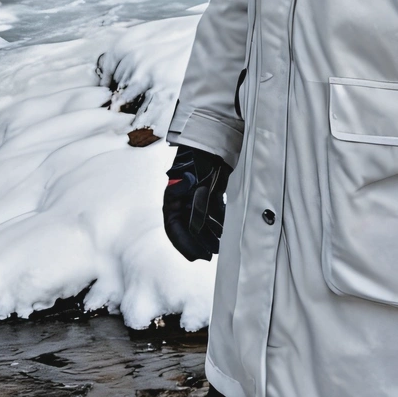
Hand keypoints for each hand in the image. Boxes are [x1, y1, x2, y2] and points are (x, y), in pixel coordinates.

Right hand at [163, 145, 231, 261]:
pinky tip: (225, 232)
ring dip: (209, 236)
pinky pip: (210, 214)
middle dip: (199, 243)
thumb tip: (198, 225)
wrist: (213, 140)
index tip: (198, 256)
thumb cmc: (201, 157)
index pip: (173, 228)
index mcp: (172, 198)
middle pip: (187, 229)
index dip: (184, 245)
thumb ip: (199, 202)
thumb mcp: (198, 181)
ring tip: (220, 247)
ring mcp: (195, 198)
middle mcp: (181, 200)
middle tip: (211, 255)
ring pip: (199, 224)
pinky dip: (217, 223)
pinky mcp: (209, 194)